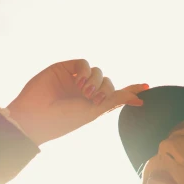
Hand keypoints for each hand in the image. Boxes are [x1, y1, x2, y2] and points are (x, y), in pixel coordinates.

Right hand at [6, 59, 146, 145]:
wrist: (36, 116)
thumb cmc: (64, 120)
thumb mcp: (93, 112)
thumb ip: (114, 101)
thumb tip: (138, 97)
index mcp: (93, 105)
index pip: (116, 95)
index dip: (131, 91)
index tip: (147, 88)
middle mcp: (85, 92)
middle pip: (108, 82)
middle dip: (106, 89)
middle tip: (94, 99)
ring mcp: (75, 80)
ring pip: (97, 72)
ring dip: (96, 81)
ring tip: (84, 92)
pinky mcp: (64, 69)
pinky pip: (83, 63)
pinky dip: (85, 70)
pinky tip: (79, 81)